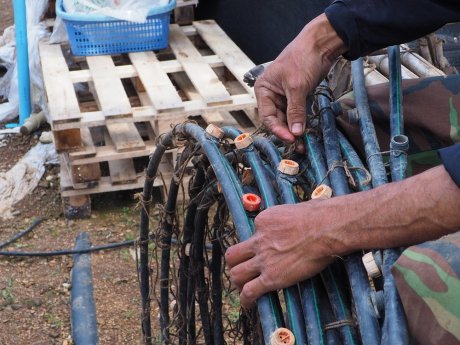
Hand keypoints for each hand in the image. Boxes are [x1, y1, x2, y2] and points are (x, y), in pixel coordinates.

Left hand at [225, 200, 341, 307]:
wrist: (324, 229)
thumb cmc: (317, 217)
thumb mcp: (292, 211)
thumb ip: (284, 219)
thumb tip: (290, 224)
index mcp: (263, 222)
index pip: (253, 233)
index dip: (258, 242)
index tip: (265, 248)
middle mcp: (258, 240)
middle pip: (233, 255)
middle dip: (235, 264)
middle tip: (243, 269)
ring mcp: (263, 260)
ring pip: (236, 274)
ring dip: (238, 282)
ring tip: (243, 287)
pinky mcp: (271, 277)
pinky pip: (250, 291)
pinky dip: (245, 299)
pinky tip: (249, 303)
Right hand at [254, 14, 345, 143]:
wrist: (321, 43)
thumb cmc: (303, 58)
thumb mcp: (297, 86)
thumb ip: (295, 111)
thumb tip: (296, 133)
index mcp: (263, 89)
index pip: (267, 116)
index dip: (278, 129)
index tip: (291, 138)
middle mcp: (271, 94)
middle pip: (276, 120)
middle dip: (287, 132)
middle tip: (299, 144)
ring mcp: (284, 96)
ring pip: (287, 119)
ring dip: (294, 130)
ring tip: (303, 142)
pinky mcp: (296, 96)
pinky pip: (296, 114)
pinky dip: (301, 123)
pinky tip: (306, 132)